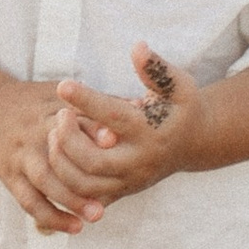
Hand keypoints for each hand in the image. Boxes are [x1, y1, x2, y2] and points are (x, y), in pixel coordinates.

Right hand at [0, 72, 111, 234]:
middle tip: (111, 188)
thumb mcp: (62, 96)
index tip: (113, 140)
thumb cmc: (38, 105)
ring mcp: (21, 156)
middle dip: (82, 171)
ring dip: (70, 200)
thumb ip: (96, 105)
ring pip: (43, 180)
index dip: (91, 128)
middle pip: (56, 152)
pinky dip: (50, 216)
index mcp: (50, 110)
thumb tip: (138, 106)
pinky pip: (28, 200)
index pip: (72, 119)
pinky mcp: (10, 176)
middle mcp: (34, 132)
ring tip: (97, 215)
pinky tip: (74, 228)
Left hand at [48, 43, 203, 209]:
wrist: (194, 143)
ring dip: (61, 163)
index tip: (63, 85)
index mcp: (150, 131)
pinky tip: (56, 162)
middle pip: (92, 162)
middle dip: (67, 140)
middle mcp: (139, 161)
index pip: (113, 117)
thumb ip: (157, 68)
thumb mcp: (177, 84)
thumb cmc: (180, 106)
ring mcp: (129, 181)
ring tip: (54, 135)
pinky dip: (67, 188)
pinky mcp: (122, 192)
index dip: (85, 100)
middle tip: (59, 115)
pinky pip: (86, 201)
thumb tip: (137, 47)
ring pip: (84, 186)